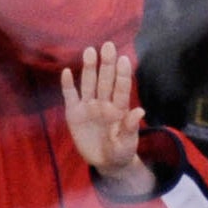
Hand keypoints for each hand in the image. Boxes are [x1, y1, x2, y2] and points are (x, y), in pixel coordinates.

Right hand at [60, 43, 150, 196]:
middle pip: (105, 81)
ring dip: (89, 68)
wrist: (105, 162)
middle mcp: (104, 103)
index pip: (121, 88)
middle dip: (107, 64)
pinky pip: (70, 96)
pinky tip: (67, 72)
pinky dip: (68, 85)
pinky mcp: (74, 113)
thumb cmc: (121, 151)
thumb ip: (130, 128)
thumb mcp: (127, 144)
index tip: (124, 59)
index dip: (122, 74)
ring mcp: (89, 107)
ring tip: (90, 51)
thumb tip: (140, 111)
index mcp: (119, 109)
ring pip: (89, 83)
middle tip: (108, 46)